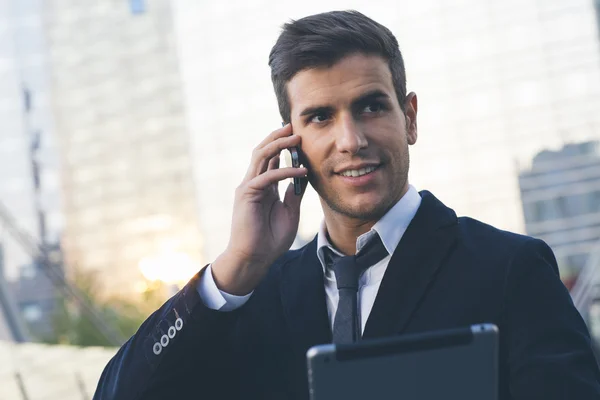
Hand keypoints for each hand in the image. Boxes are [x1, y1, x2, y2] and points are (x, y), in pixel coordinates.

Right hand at [212, 124, 307, 294]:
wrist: (254, 258)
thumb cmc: (270, 240)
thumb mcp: (289, 212)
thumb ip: (293, 194)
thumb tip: (303, 177)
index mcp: (263, 187)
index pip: (271, 159)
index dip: (283, 145)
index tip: (299, 135)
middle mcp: (253, 183)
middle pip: (263, 151)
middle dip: (278, 136)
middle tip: (294, 126)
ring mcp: (248, 187)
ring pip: (261, 156)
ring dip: (279, 144)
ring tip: (296, 137)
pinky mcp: (247, 194)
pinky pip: (267, 176)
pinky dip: (285, 171)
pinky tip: (301, 171)